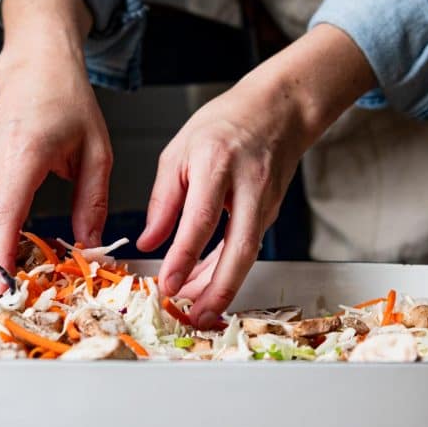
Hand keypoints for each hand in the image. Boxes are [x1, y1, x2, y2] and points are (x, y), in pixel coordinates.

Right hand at [0, 0, 111, 289]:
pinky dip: (1, 239)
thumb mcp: (97, 152)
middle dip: (2, 272)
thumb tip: (89, 246)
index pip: (4, 218)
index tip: (10, 292)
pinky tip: (26, 253)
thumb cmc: (67, 102)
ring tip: (32, 284)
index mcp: (23, 157)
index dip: (3, 260)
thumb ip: (94, 201)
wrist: (36, 68)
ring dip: (2, 258)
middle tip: (29, 302)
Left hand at [137, 24, 373, 327]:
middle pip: (239, 249)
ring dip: (223, 287)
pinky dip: (227, 269)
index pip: (201, 220)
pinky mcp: (272, 212)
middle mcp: (247, 186)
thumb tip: (149, 242)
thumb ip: (163, 199)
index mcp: (216, 164)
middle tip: (195, 316)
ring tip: (197, 311)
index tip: (168, 284)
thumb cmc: (225, 123)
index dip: (184, 257)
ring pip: (247, 254)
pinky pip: (247, 246)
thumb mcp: (179, 150)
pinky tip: (208, 283)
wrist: (278, 110)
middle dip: (218, 289)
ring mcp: (266, 201)